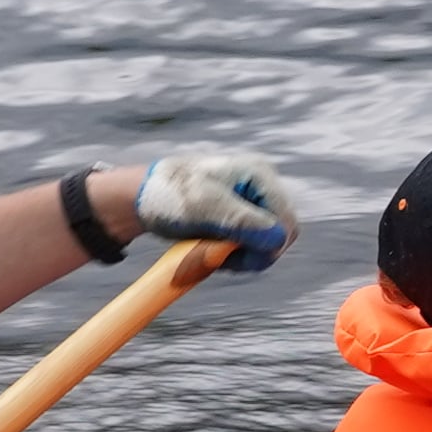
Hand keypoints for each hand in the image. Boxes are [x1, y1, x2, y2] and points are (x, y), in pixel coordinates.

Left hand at [128, 151, 294, 275]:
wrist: (144, 196)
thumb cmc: (169, 195)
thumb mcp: (203, 208)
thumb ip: (242, 222)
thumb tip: (277, 239)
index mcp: (260, 175)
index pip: (287, 224)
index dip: (267, 247)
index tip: (231, 256)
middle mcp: (262, 187)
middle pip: (280, 236)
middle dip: (251, 253)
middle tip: (216, 255)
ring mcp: (253, 201)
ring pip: (266, 244)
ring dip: (239, 256)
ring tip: (206, 249)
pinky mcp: (242, 216)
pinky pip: (251, 245)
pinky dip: (232, 255)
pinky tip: (209, 248)